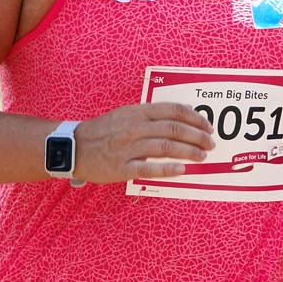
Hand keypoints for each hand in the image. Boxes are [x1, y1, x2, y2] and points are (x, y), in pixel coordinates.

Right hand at [73, 103, 215, 182]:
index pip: (172, 111)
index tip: (207, 126)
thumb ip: (148, 116)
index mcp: (136, 112)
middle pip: (174, 129)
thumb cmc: (102, 131)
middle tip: (210, 143)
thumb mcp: (124, 114)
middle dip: (197, 136)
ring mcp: (127, 148)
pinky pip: (149, 168)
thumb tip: (178, 121)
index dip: (194, 118)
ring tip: (201, 156)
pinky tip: (181, 170)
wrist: (72, 147)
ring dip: (188, 152)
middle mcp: (133, 127)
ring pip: (165, 148)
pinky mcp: (121, 167)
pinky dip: (168, 169)